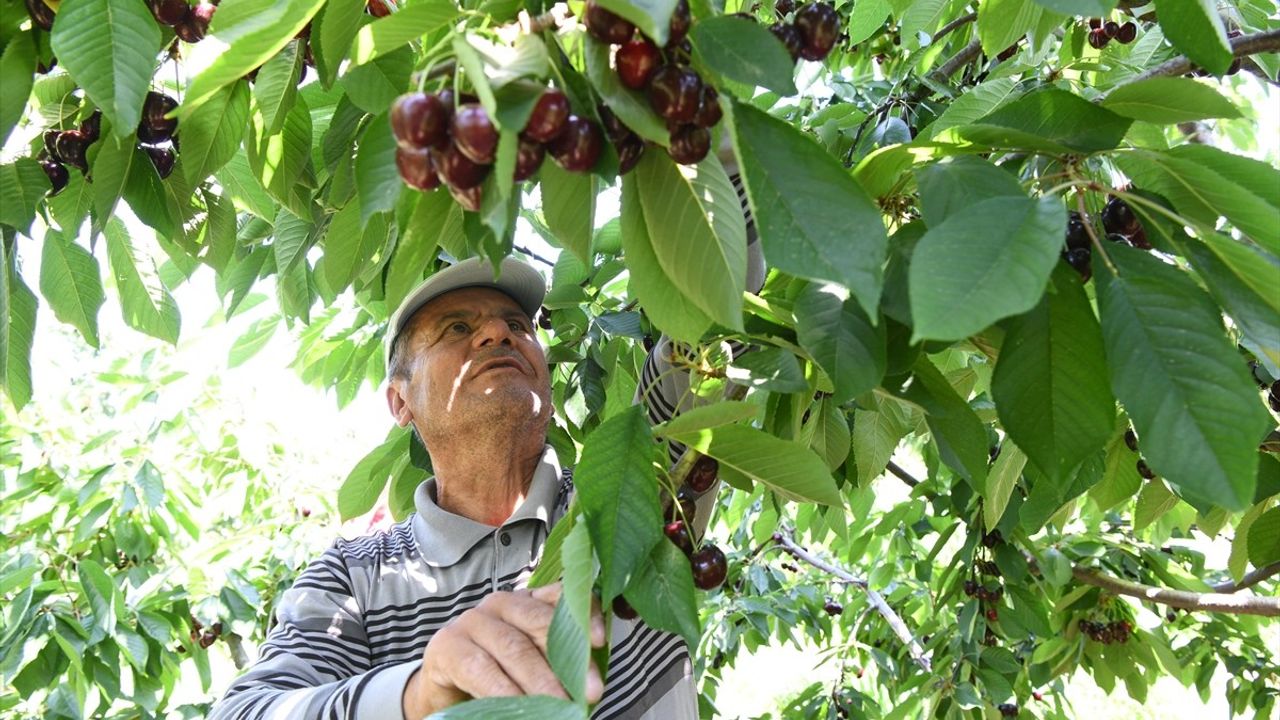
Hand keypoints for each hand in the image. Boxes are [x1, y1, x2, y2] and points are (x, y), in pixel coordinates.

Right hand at [401, 582, 605, 718]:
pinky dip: (503, 691)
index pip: (560, 597)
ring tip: (560, 706)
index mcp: (525, 602)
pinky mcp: (447, 645)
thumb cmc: (496, 676)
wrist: (444, 691)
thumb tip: (590, 679)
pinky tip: (520, 707)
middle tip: (589, 693)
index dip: (583, 615)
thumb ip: (555, 658)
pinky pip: (481, 668)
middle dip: (568, 661)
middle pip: (539, 625)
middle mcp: (499, 604)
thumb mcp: (530, 663)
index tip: (601, 641)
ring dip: (541, 682)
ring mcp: (471, 621)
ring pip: (514, 648)